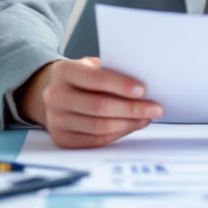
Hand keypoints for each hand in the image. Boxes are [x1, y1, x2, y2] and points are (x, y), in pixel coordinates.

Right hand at [19, 57, 162, 147]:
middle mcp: (55, 96)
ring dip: (129, 124)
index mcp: (63, 72)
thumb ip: (110, 71)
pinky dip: (118, 134)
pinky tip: (132, 126)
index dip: (121, 85)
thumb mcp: (90, 66)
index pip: (95, 79)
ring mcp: (56, 120)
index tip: (143, 90)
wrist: (52, 93)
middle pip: (99, 106)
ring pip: (100, 127)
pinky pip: (96, 141)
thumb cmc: (80, 78)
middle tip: (155, 108)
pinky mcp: (62, 139)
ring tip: (147, 118)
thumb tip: (143, 87)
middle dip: (132, 109)